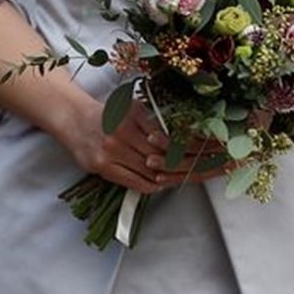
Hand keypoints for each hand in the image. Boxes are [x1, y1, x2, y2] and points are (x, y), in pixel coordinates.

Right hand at [68, 96, 228, 195]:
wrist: (73, 118)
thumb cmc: (107, 113)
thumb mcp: (133, 108)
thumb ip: (154, 123)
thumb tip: (183, 140)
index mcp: (134, 115)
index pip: (171, 137)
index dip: (196, 146)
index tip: (218, 150)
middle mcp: (124, 133)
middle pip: (165, 156)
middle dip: (194, 163)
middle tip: (220, 167)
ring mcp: (112, 151)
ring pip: (153, 171)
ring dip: (177, 176)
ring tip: (202, 176)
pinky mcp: (104, 167)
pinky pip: (136, 182)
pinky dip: (154, 185)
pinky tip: (168, 183)